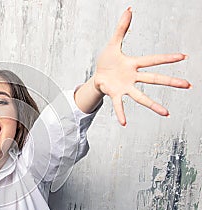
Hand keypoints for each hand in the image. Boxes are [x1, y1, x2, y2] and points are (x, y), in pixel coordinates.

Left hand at [94, 7, 190, 125]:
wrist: (97, 76)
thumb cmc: (107, 62)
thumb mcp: (113, 44)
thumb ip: (122, 28)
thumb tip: (129, 9)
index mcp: (133, 64)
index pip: (152, 60)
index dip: (166, 58)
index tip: (183, 57)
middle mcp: (133, 77)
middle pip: (154, 79)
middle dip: (170, 82)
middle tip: (187, 85)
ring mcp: (125, 88)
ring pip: (141, 97)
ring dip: (153, 105)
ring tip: (166, 113)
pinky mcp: (115, 95)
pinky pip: (119, 105)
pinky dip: (121, 113)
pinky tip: (124, 123)